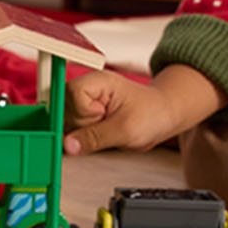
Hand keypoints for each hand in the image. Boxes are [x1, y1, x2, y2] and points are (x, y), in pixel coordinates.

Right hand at [63, 61, 223, 156]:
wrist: (163, 117)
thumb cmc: (151, 114)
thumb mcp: (125, 130)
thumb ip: (94, 138)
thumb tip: (68, 145)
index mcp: (97, 81)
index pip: (72, 94)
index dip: (84, 112)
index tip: (101, 118)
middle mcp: (86, 90)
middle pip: (64, 112)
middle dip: (84, 127)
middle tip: (109, 126)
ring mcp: (83, 104)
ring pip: (66, 125)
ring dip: (84, 135)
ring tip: (108, 130)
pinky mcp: (84, 118)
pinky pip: (72, 133)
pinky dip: (85, 140)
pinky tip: (102, 134)